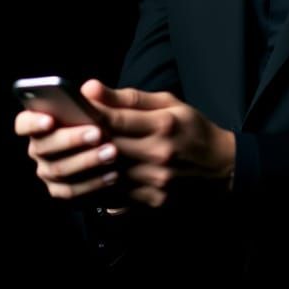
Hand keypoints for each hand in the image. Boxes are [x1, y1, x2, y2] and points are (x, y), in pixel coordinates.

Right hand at [14, 105, 119, 201]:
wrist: (122, 149)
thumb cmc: (108, 120)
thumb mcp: (108, 105)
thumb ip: (100, 97)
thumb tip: (92, 87)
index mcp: (40, 122)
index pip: (24, 123)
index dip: (33, 122)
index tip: (50, 119)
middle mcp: (39, 148)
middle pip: (45, 146)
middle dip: (72, 139)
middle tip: (98, 133)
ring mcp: (47, 171)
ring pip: (60, 169)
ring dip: (87, 161)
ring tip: (112, 151)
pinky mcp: (61, 190)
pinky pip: (72, 190)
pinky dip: (93, 183)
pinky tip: (113, 174)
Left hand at [83, 80, 235, 208]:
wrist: (223, 167)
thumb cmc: (193, 129)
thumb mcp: (169, 103)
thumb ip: (128, 97)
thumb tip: (90, 88)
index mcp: (163, 124)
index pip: (116, 119)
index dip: (89, 114)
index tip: (72, 109)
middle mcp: (159, 154)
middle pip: (108, 147)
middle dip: (83, 140)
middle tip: (65, 133)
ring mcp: (157, 181)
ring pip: (108, 175)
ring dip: (88, 166)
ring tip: (73, 156)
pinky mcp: (154, 201)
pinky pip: (116, 197)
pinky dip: (100, 187)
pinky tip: (91, 178)